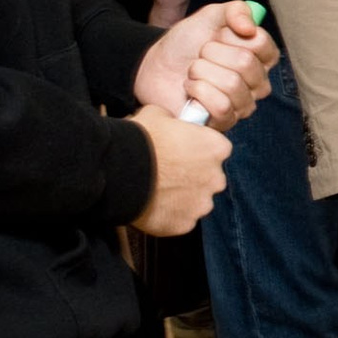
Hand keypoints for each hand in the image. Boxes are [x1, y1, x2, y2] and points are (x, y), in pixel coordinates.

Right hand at [131, 107, 229, 235]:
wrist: (120, 170)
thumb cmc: (140, 139)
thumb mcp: (158, 113)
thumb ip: (174, 121)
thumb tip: (171, 123)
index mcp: (216, 148)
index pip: (217, 149)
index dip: (199, 149)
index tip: (184, 150)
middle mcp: (216, 178)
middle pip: (209, 177)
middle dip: (193, 176)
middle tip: (169, 172)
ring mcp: (202, 204)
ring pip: (197, 201)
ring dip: (183, 197)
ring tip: (158, 190)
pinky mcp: (185, 224)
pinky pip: (181, 219)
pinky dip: (170, 214)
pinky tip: (152, 204)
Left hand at [136, 1, 275, 127]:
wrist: (156, 67)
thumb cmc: (186, 44)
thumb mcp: (210, 16)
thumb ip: (236, 10)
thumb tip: (250, 27)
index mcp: (259, 57)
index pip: (262, 44)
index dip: (234, 36)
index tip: (217, 35)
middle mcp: (257, 83)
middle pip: (246, 63)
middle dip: (212, 53)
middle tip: (199, 55)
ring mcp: (242, 105)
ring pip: (232, 85)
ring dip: (202, 72)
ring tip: (192, 72)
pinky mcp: (224, 122)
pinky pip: (221, 107)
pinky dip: (198, 92)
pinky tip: (190, 90)